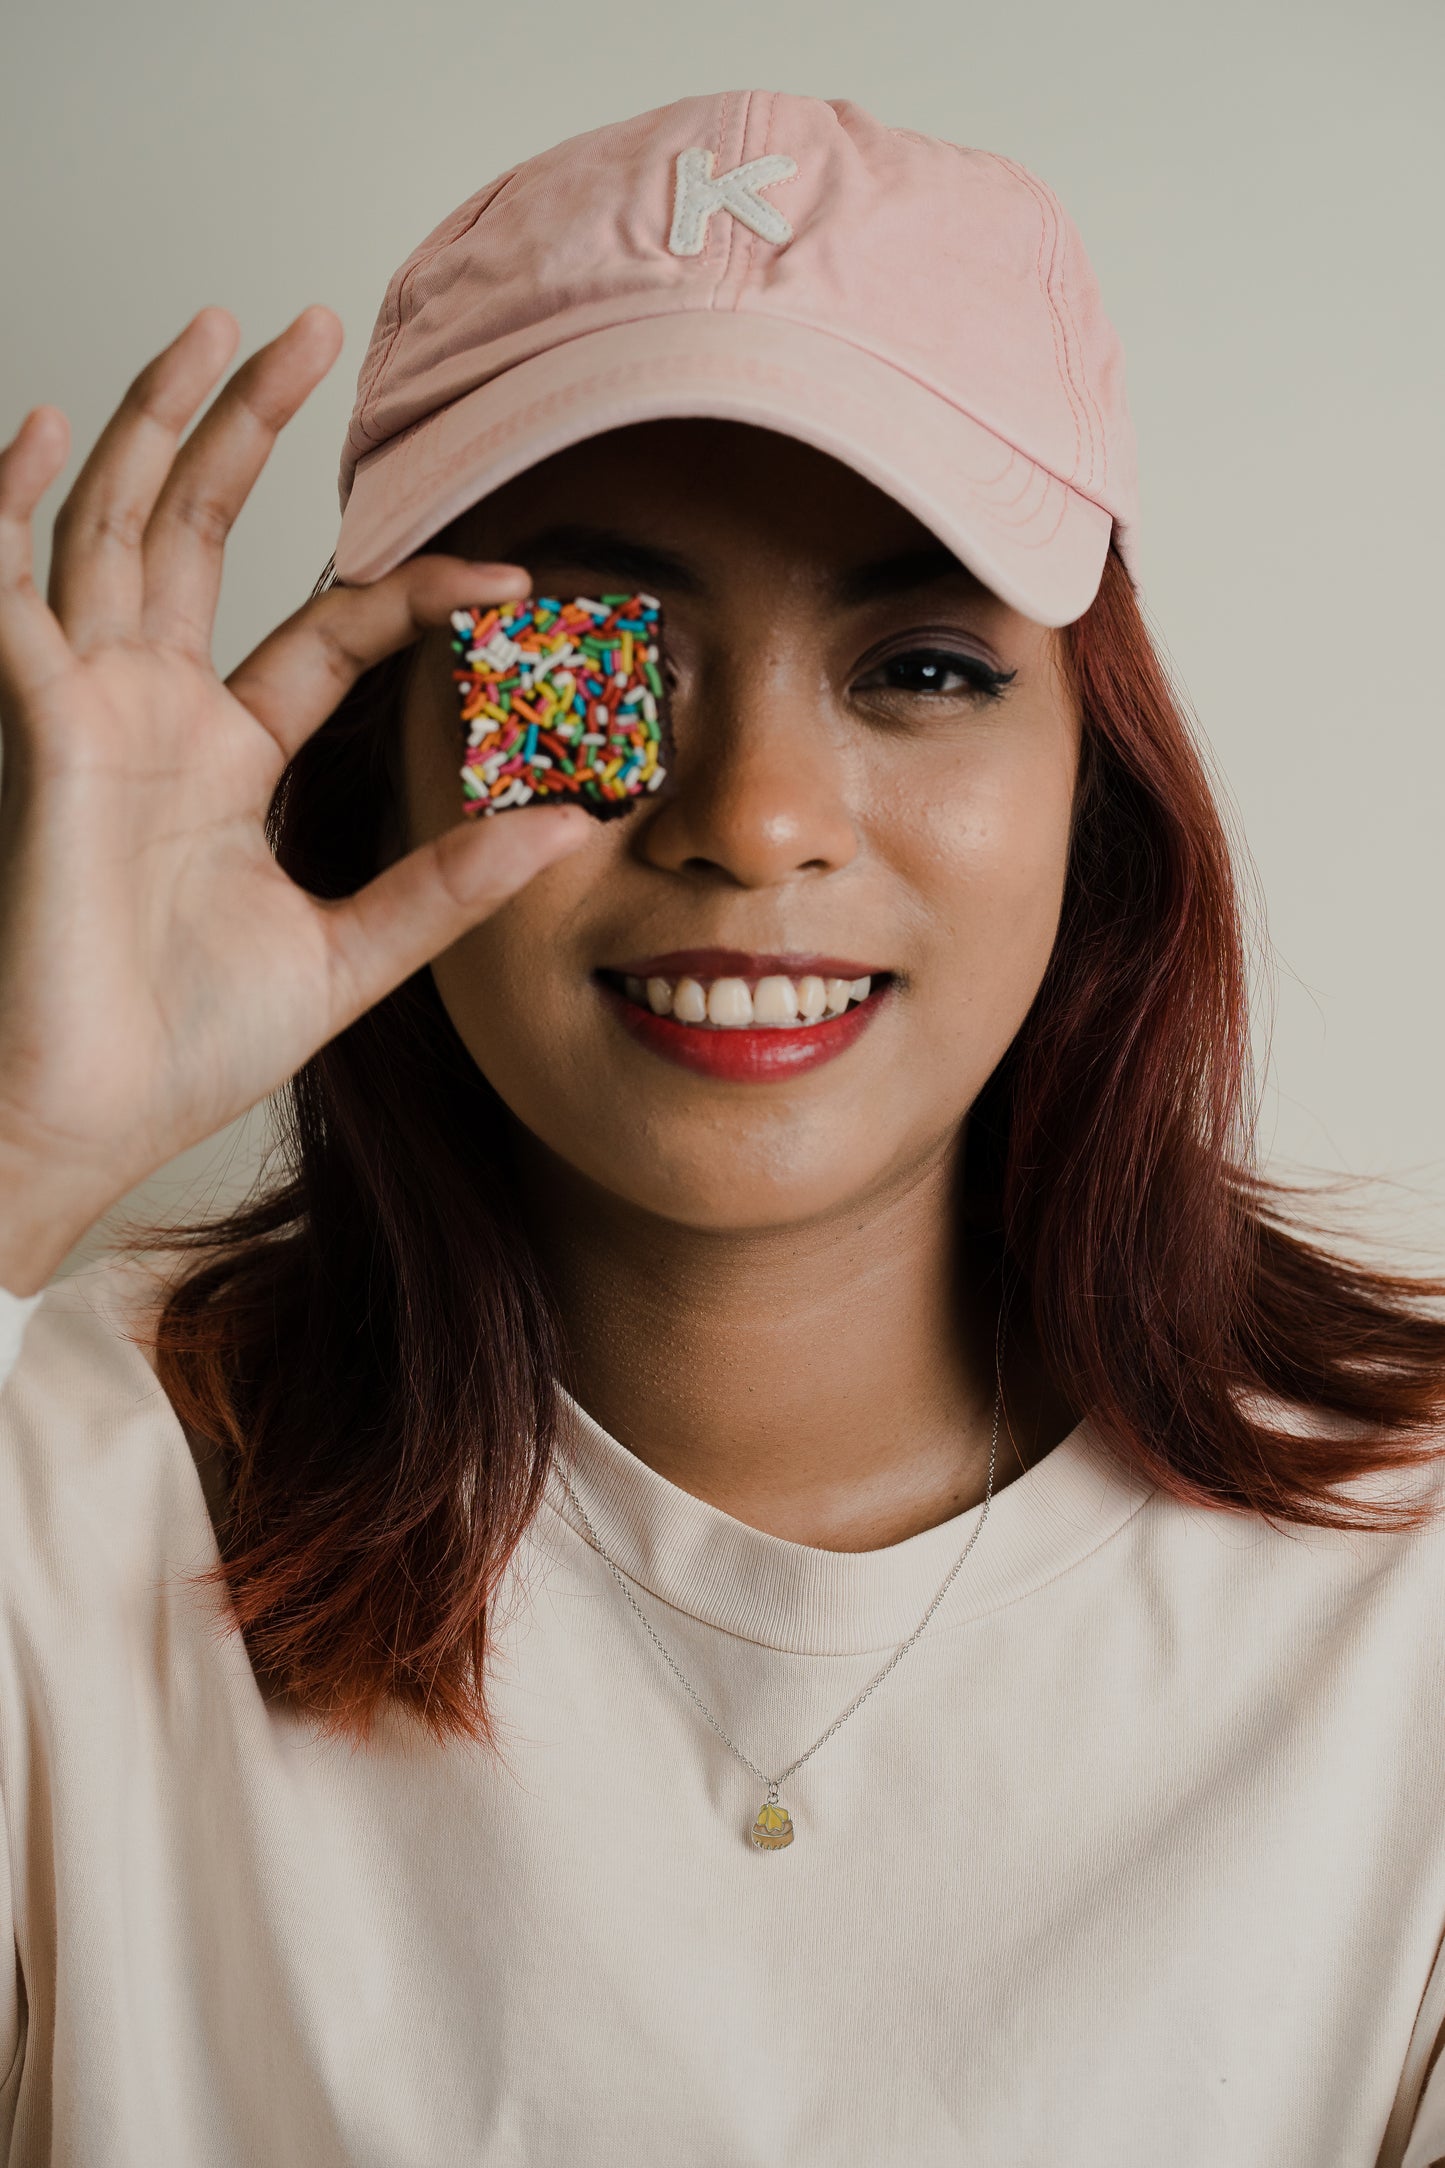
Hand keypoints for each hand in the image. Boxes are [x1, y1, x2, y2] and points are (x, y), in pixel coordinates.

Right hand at [0, 306, 588, 1294]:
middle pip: (199, 532)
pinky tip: (32, 431)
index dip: (415, 590)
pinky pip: (11, 600)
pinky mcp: (39, 737)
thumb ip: (448, 883)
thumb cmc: (189, 1046)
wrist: (92, 1118)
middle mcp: (157, 713)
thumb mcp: (351, 952)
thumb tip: (569, 822)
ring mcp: (90, 713)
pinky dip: (10, 514)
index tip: (514, 577)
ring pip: (115, 531)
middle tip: (310, 330)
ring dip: (156, 429)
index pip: (328, 628)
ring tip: (213, 333)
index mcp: (229, 756)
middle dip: (248, 431)